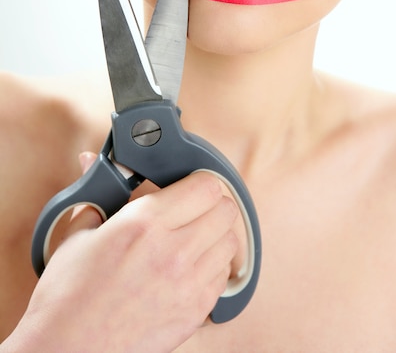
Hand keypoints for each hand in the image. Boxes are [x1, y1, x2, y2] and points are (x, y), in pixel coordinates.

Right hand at [2, 171, 237, 352]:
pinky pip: (224, 276)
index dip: (199, 181)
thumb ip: (98, 192)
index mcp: (145, 223)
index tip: (189, 185)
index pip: (206, 185)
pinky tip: (191, 267)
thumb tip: (90, 160)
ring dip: (215, 235)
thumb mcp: (78, 234)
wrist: (67, 349)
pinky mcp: (195, 312)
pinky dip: (214, 266)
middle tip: (192, 209)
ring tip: (192, 238)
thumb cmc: (68, 294)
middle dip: (211, 204)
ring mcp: (189, 284)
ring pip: (230, 241)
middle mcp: (174, 250)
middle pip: (225, 210)